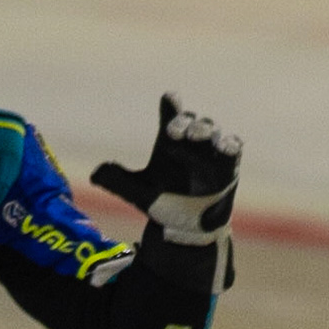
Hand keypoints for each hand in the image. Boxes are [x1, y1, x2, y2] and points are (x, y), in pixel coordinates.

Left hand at [92, 93, 240, 241]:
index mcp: (169, 141)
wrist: (184, 228)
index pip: (170, 114)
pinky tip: (224, 148)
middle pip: (191, 121)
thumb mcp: (138, 192)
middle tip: (173, 131)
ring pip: (212, 132)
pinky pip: (233, 149)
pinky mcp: (228, 166)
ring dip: (205, 131)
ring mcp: (210, 152)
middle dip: (184, 123)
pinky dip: (230, 145)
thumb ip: (117, 180)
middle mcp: (190, 142)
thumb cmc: (162, 203)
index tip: (169, 99)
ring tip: (197, 138)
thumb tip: (94, 174)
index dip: (171, 105)